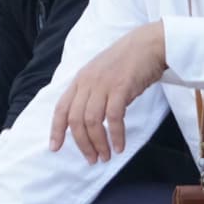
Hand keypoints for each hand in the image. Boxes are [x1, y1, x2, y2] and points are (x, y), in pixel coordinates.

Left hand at [48, 22, 166, 163]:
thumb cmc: (128, 62)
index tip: (55, 148)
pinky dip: (116, 135)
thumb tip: (89, 121)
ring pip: (92, 121)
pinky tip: (120, 147)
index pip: (61, 108)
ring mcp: (103, 84)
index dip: (56, 130)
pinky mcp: (121, 87)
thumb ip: (92, 93)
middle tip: (91, 159)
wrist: (149, 44)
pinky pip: (114, 118)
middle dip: (82, 143)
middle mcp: (87, 82)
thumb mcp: (101, 75)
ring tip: (105, 156)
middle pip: (76, 119)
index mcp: (80, 80)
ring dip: (98, 143)